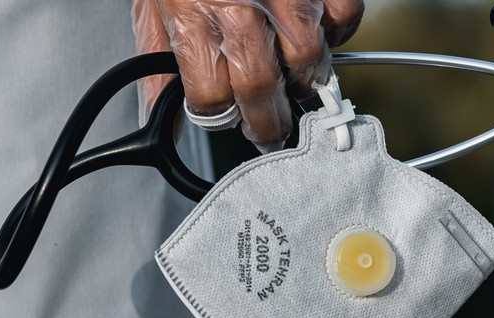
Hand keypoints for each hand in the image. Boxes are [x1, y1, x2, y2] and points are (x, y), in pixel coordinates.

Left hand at [132, 0, 363, 152]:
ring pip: (309, 62)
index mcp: (189, 17)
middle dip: (267, 123)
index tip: (228, 117)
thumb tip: (156, 112)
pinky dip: (336, 31)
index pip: (210, 99)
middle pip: (261, 92)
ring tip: (295, 78)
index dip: (219, 115)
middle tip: (270, 130)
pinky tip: (316, 27)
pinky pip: (344, 17)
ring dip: (304, 79)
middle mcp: (238, 8)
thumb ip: (155, 58)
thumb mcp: (150, 3)